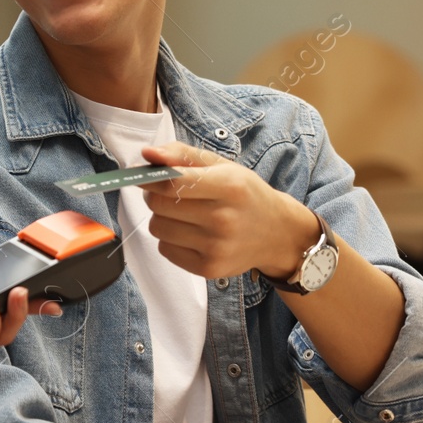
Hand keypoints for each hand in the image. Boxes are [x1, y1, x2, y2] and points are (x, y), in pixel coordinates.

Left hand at [139, 141, 316, 279]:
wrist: (278, 234)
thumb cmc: (245, 194)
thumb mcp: (221, 165)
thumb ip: (182, 155)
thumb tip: (147, 154)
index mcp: (229, 186)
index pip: (171, 183)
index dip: (150, 178)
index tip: (144, 176)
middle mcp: (224, 219)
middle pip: (158, 205)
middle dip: (155, 196)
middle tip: (168, 194)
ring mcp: (217, 247)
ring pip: (157, 228)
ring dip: (163, 218)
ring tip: (184, 215)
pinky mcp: (209, 269)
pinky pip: (164, 250)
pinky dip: (170, 240)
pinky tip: (191, 234)